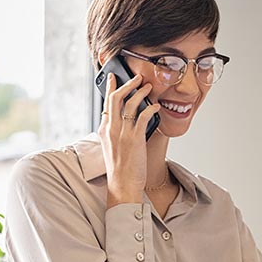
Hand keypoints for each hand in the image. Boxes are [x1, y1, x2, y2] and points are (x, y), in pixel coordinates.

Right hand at [98, 72, 160, 207]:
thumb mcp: (112, 148)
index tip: (113, 78)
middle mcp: (111, 129)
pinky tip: (157, 106)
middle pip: (115, 98)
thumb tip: (127, 120)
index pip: (106, 104)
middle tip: (135, 77)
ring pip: (129, 104)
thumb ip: (116, 133)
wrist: (122, 185)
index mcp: (104, 131)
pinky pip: (143, 116)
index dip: (110, 89)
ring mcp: (122, 133)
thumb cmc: (120, 169)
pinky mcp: (134, 139)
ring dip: (140, 92)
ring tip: (148, 86)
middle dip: (126, 84)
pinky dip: (151, 108)